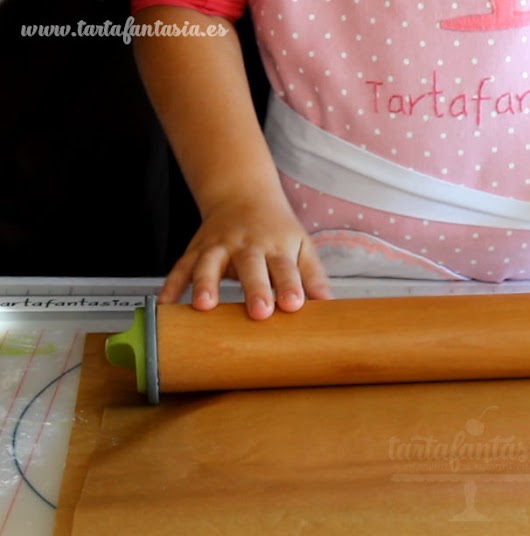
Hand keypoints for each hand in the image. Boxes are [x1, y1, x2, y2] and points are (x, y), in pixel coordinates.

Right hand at [158, 198, 332, 318]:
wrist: (242, 195)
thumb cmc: (277, 230)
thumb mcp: (300, 245)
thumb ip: (312, 275)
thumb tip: (329, 305)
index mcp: (276, 246)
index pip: (286, 268)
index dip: (290, 286)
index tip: (294, 305)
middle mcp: (247, 245)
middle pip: (251, 267)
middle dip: (255, 289)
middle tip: (260, 312)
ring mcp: (219, 246)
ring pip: (210, 264)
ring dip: (206, 284)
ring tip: (204, 306)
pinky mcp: (196, 250)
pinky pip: (181, 267)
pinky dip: (171, 285)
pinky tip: (166, 305)